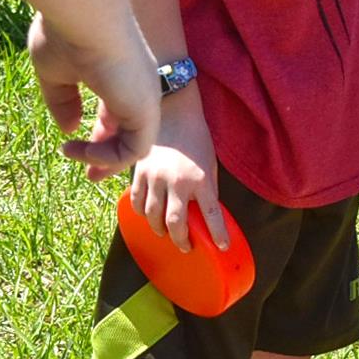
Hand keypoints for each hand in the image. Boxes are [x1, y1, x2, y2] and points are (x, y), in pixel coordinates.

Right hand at [26, 11, 160, 178]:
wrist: (84, 14)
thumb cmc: (66, 34)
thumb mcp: (54, 72)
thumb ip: (62, 101)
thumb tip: (69, 129)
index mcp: (119, 73)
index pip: (117, 110)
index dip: (100, 133)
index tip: (73, 145)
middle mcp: (137, 85)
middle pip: (131, 130)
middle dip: (109, 155)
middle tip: (90, 174)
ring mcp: (145, 97)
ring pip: (135, 143)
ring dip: (105, 159)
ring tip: (76, 158)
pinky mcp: (146, 109)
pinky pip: (135, 150)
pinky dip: (110, 158)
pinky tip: (83, 151)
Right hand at [128, 132, 229, 253]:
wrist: (173, 112)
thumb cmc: (196, 139)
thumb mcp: (210, 164)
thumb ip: (207, 189)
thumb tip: (205, 214)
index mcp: (201, 179)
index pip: (212, 214)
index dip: (218, 234)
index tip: (222, 246)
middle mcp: (177, 182)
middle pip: (175, 223)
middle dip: (181, 240)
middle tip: (186, 246)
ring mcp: (155, 178)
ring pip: (153, 216)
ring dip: (160, 230)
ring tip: (166, 234)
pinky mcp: (139, 172)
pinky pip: (137, 201)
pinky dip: (142, 213)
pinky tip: (149, 217)